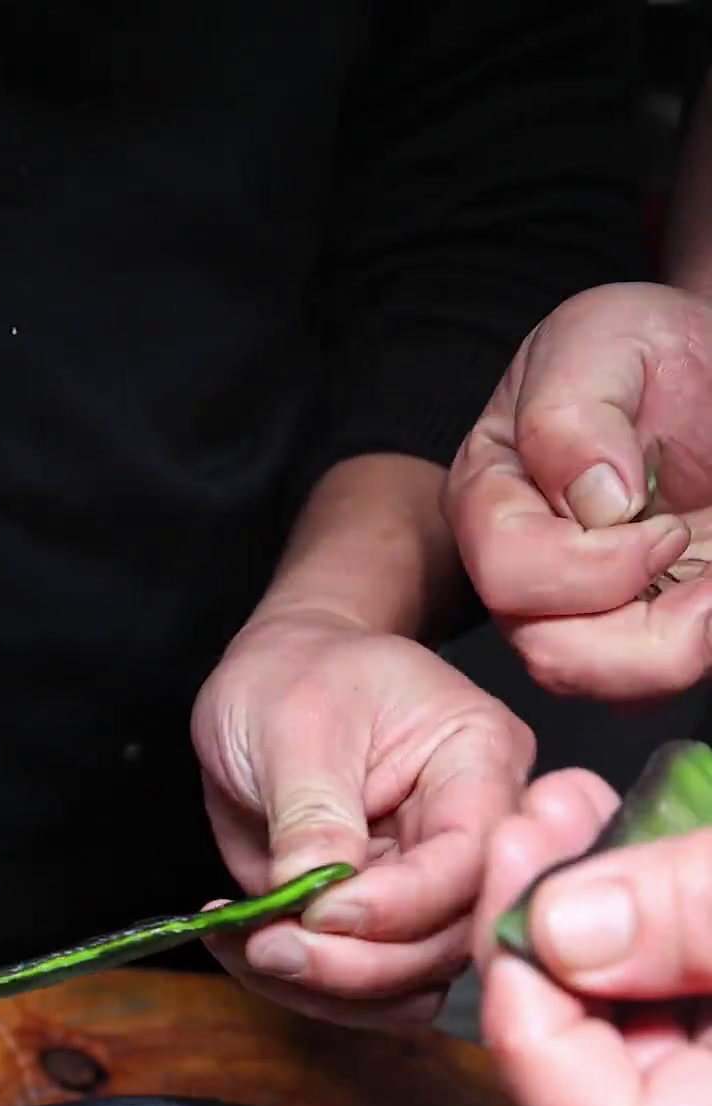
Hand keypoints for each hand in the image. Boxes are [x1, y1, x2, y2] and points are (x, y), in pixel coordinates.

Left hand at [190, 610, 533, 1026]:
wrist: (274, 683)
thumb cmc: (294, 676)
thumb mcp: (293, 724)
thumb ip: (312, 814)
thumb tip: (318, 898)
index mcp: (479, 761)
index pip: (471, 860)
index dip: (398, 905)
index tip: (317, 912)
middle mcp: (475, 836)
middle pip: (450, 939)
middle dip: (357, 963)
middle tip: (270, 947)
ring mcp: (433, 889)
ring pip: (414, 983)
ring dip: (329, 989)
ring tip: (251, 945)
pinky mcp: (388, 925)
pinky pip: (371, 990)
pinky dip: (310, 990)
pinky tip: (249, 946)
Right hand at [444, 283, 711, 699]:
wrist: (704, 377)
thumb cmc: (649, 358)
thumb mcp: (603, 340)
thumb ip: (573, 413)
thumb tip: (594, 499)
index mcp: (491, 498)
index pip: (510, 569)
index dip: (594, 565)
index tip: (666, 525)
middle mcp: (523, 575)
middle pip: (552, 654)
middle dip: (644, 633)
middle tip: (711, 581)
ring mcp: (577, 618)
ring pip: (605, 688)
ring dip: (679, 651)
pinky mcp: (636, 643)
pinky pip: (650, 689)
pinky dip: (696, 650)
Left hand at [475, 769, 711, 1105]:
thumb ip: (694, 917)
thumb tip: (560, 930)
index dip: (532, 1023)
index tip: (519, 907)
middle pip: (599, 1076)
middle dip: (543, 940)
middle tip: (529, 828)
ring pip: (631, 1025)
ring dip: (583, 913)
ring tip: (570, 807)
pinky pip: (676, 996)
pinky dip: (640, 919)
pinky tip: (623, 834)